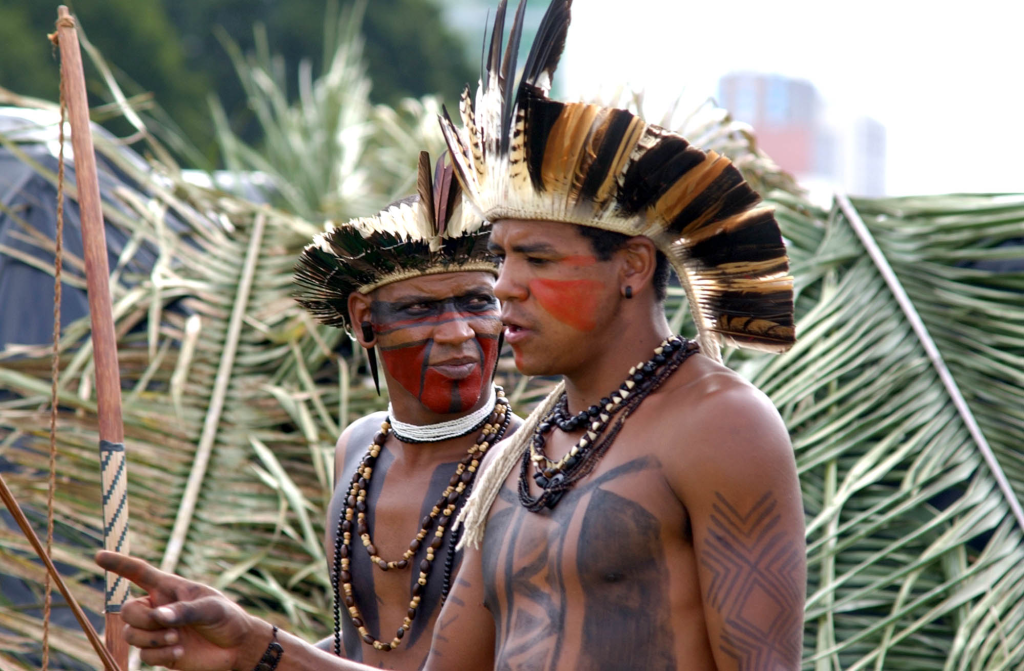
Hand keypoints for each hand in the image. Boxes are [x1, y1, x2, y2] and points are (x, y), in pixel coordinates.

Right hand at [96, 551, 272, 670]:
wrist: (236, 648)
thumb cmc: (226, 618)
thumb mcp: (210, 609)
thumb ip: (184, 611)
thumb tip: (159, 616)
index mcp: (169, 589)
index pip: (139, 573)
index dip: (119, 564)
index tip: (99, 555)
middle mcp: (158, 608)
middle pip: (127, 611)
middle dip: (142, 619)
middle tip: (165, 624)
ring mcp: (156, 631)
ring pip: (131, 634)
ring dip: (151, 638)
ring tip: (177, 638)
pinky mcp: (159, 653)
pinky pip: (143, 656)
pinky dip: (159, 654)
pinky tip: (179, 651)